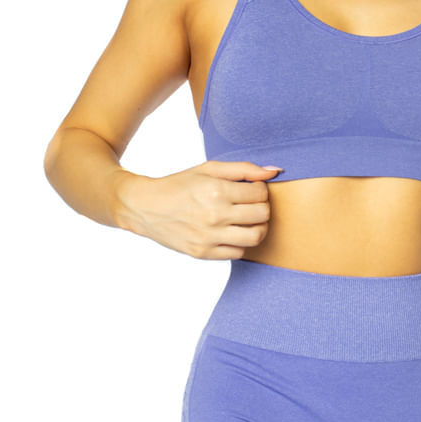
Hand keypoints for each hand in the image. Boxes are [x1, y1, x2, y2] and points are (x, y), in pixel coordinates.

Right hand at [116, 160, 281, 258]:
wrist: (145, 207)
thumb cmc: (180, 184)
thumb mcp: (209, 169)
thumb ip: (244, 169)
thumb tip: (275, 171)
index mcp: (216, 190)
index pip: (261, 193)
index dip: (261, 189)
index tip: (251, 189)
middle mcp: (214, 215)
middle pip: (262, 214)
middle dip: (262, 207)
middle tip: (250, 204)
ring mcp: (208, 237)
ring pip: (255, 237)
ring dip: (258, 227)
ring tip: (247, 220)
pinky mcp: (203, 253)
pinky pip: (238, 252)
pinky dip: (241, 242)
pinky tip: (231, 232)